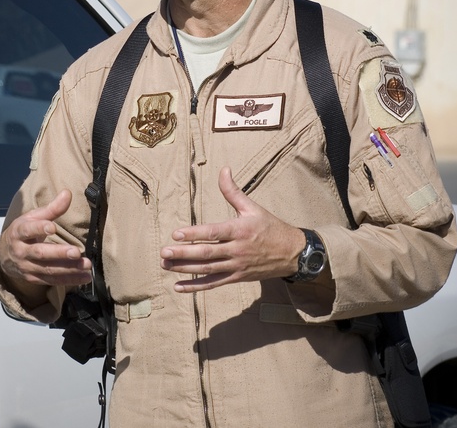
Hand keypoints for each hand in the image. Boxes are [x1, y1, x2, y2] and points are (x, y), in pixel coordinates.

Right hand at [0, 190, 91, 294]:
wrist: (5, 255)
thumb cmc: (23, 232)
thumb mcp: (32, 217)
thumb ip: (51, 208)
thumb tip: (68, 193)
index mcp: (18, 232)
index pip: (28, 230)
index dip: (39, 228)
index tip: (52, 227)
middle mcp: (21, 251)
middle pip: (40, 253)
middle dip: (58, 253)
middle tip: (76, 252)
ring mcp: (26, 267)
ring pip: (48, 270)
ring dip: (69, 269)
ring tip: (86, 265)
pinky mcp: (34, 279)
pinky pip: (52, 281)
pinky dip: (69, 280)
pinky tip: (84, 277)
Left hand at [160, 167, 304, 291]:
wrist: (293, 253)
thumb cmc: (270, 227)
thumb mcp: (253, 207)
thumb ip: (233, 191)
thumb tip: (223, 170)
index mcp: (239, 230)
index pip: (213, 233)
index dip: (194, 234)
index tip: (176, 234)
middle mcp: (237, 250)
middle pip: (207, 254)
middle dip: (184, 254)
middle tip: (164, 253)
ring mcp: (236, 266)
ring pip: (207, 270)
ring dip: (185, 269)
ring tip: (165, 265)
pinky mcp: (237, 277)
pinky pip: (213, 284)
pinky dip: (196, 287)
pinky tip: (178, 286)